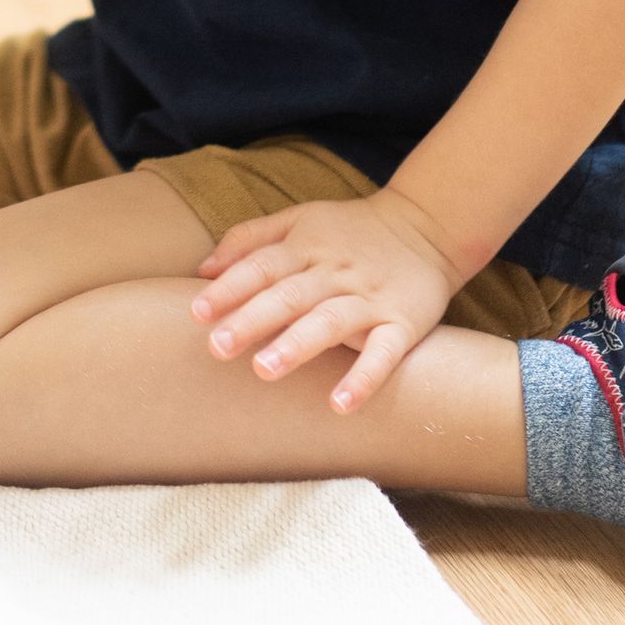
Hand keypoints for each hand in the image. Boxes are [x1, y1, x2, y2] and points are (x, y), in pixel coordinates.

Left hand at [189, 189, 464, 413]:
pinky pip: (384, 352)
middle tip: (217, 347)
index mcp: (307, 245)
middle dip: (252, 320)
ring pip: (331, 321)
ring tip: (265, 370)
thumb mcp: (301, 220)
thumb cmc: (350, 232)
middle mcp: (335, 271)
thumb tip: (203, 270)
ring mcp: (370, 298)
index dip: (230, 288)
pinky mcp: (403, 323)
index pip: (262, 266)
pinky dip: (364, 377)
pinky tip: (340, 404)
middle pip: (289, 295)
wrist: (428, 228)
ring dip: (298, 345)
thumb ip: (251, 240)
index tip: (196, 312)